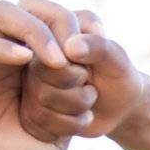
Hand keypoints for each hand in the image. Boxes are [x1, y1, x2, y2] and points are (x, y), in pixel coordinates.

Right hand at [17, 0, 147, 141]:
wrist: (119, 108)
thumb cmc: (119, 76)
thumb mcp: (117, 60)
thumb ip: (99, 46)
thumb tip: (70, 47)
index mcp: (53, 26)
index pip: (47, 38)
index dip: (71, 56)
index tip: (91, 66)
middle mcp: (35, 51)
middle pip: (41, 68)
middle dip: (74, 81)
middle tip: (89, 82)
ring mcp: (30, 78)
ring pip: (41, 94)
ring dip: (77, 103)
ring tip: (90, 97)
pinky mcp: (31, 105)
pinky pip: (40, 118)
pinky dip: (70, 123)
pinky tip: (82, 116)